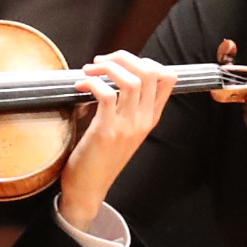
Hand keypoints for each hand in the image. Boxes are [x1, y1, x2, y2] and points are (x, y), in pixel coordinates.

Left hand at [53, 50, 173, 225]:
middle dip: (123, 57)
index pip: (167, 79)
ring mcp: (127, 127)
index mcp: (149, 119)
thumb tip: (108, 76)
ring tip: (90, 70)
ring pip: (130, 80)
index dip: (147, 61)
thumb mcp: (122, 130)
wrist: (88, 189)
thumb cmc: (100, 157)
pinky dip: (91, 83)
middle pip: (149, 73)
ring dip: (107, 67)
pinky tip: (80, 86)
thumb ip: (124, 106)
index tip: (123, 62)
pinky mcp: (106, 131)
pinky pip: (105, 94)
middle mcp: (143, 121)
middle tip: (102, 61)